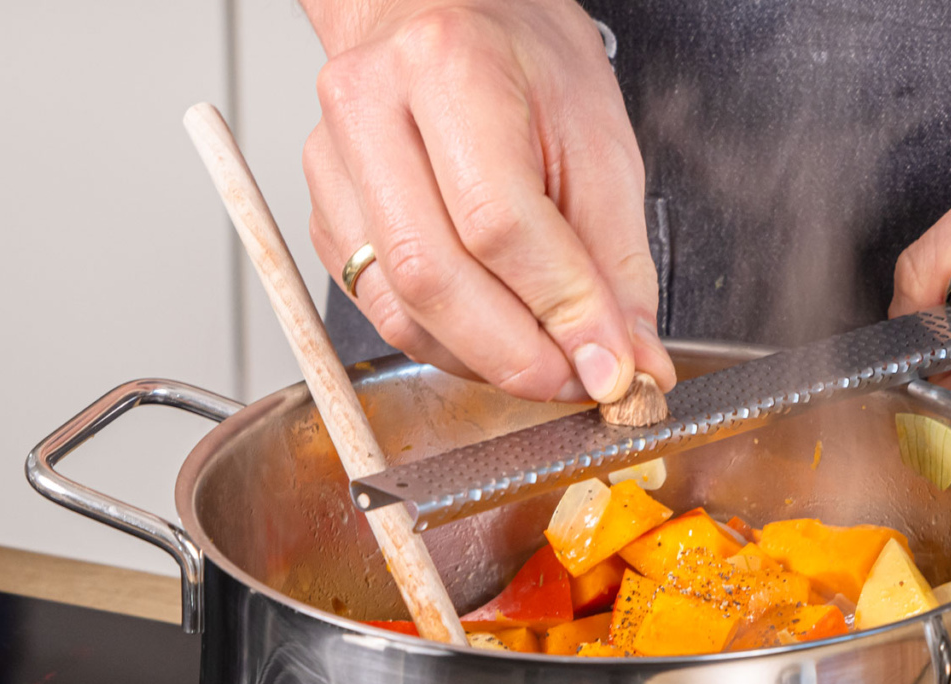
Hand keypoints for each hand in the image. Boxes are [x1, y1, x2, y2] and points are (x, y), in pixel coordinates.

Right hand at [301, 0, 674, 403]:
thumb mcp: (599, 140)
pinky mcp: (323, 213)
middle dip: (516, 355)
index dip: (561, 310)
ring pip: (398, 308)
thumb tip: (627, 360)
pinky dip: (446, 343)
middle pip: (431, 276)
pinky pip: (381, 308)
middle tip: (577, 379)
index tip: (611, 363)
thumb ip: (616, 261)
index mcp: (450, 68)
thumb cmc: (520, 59)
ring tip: (545, 359)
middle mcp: (372, 110)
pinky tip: (494, 332)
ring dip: (481, 360)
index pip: (499, 223)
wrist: (443, 14)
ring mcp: (332, 164)